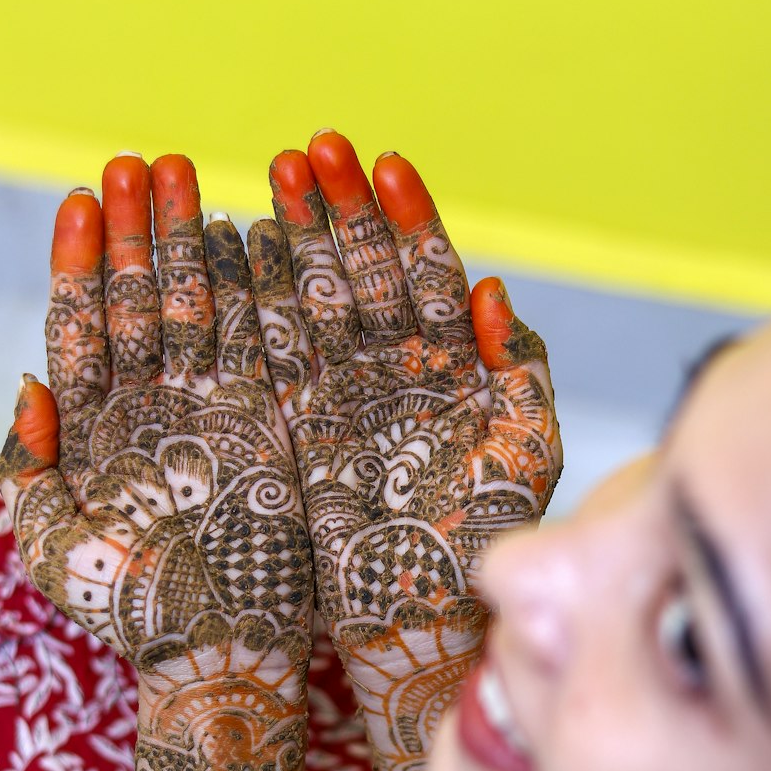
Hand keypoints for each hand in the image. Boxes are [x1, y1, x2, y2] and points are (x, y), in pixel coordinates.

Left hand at [0, 155, 312, 689]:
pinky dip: (251, 294)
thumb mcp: (53, 548)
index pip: (81, 328)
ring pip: (194, 311)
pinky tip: (246, 237)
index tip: (83, 200)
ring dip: (187, 244)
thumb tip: (26, 384)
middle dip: (137, 232)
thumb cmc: (129, 614)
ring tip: (184, 176)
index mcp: (92, 432)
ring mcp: (209, 412)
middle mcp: (149, 411)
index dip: (80, 264)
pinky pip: (255, 345)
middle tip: (140, 163)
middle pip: (137, 301)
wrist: (216, 654)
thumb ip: (30, 468)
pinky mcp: (264, 425)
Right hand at [248, 131, 560, 667]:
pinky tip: (244, 248)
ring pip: (317, 299)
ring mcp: (341, 394)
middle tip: (313, 149)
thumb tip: (495, 291)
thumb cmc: (484, 544)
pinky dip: (261, 303)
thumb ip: (519, 371)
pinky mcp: (295, 424)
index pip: (428, 274)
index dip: (407, 218)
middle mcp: (393, 371)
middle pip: (364, 271)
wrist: (419, 620)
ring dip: (298, 236)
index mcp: (452, 367)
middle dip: (341, 208)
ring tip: (275, 177)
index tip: (383, 163)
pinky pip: (277, 352)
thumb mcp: (526, 452)